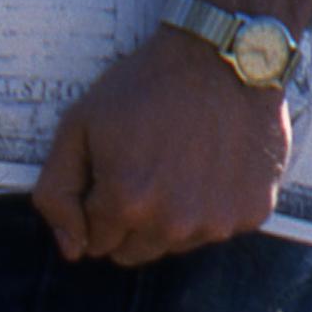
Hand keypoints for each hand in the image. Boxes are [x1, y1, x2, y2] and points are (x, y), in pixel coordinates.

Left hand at [31, 29, 290, 263]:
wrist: (221, 60)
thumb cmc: (145, 88)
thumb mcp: (78, 126)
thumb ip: (57, 192)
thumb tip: (70, 249)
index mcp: (125, 203)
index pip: (94, 240)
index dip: (95, 205)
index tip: (109, 171)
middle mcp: (174, 224)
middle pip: (133, 252)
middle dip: (127, 220)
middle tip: (140, 169)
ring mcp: (218, 222)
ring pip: (175, 244)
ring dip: (168, 216)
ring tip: (175, 163)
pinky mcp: (253, 214)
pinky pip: (217, 228)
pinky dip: (209, 205)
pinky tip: (209, 165)